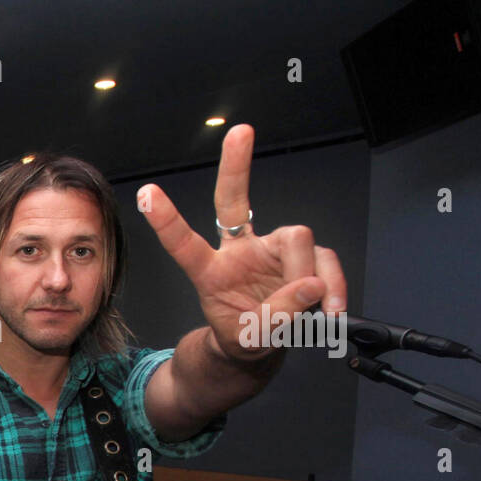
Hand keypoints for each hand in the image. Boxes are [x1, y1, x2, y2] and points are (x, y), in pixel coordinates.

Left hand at [138, 124, 346, 358]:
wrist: (264, 348)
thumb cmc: (245, 338)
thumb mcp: (251, 339)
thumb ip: (277, 316)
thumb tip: (312, 285)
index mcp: (210, 272)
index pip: (184, 243)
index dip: (167, 221)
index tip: (146, 194)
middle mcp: (238, 251)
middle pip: (235, 202)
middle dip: (236, 166)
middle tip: (240, 132)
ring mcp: (271, 250)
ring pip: (297, 239)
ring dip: (308, 274)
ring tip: (310, 308)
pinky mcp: (304, 257)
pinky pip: (325, 260)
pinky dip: (334, 284)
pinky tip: (332, 308)